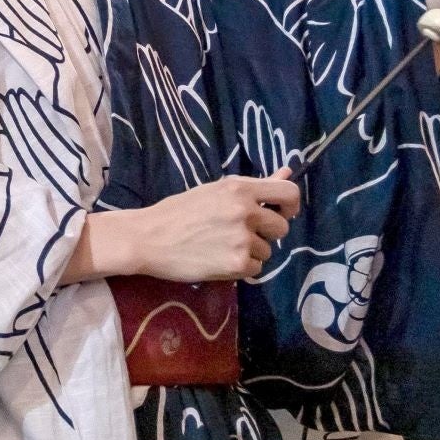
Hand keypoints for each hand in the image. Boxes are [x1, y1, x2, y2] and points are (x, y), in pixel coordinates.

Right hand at [93, 171, 296, 282]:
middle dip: (266, 232)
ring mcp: (243, 239)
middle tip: (241, 233)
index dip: (290, 204)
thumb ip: (254, 186)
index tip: (281, 212)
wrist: (148, 238)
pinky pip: (257, 268)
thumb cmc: (179, 211)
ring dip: (251, 251)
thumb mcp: (215, 191)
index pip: (288, 192)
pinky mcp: (237, 263)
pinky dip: (241, 267)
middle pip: (282, 227)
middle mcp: (245, 211)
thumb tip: (286, 172)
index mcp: (239, 188)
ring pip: (268, 250)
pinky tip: (219, 259)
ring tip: (222, 246)